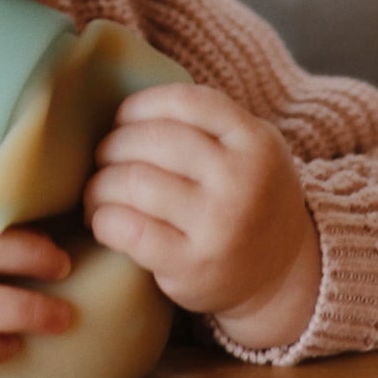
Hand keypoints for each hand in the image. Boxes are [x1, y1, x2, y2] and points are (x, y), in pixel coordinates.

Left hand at [82, 84, 320, 349]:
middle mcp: (240, 179)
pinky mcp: (192, 264)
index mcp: (255, 141)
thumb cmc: (247, 200)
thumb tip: (123, 108)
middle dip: (112, 146)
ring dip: (99, 185)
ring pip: (133, 182)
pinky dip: (103, 219)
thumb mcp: (250, 151)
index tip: (122, 121)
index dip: (139, 106)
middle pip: (152, 140)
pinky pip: (129, 229)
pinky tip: (103, 220)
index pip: (183, 102)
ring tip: (96, 192)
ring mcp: (218, 224)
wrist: (280, 275)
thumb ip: (207, 126)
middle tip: (103, 160)